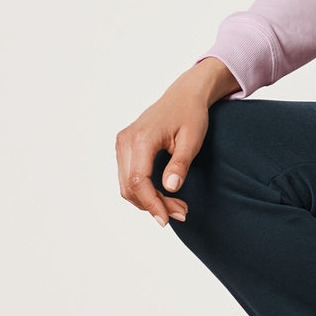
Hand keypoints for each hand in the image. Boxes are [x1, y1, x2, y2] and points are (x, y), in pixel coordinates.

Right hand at [114, 59, 237, 225]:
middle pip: (131, 186)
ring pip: (127, 185)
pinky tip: (163, 195)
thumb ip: (181, 163)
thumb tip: (170, 187)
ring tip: (176, 206)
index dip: (151, 204)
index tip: (166, 220)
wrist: (183, 95)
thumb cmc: (191, 114)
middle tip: (181, 212)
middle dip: (154, 205)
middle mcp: (125, 141)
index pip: (139, 180)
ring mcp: (122, 144)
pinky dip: (144, 191)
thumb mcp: (193, 139)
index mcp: (141, 138)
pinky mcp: (124, 147)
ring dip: (148, 200)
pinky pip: (129, 177)